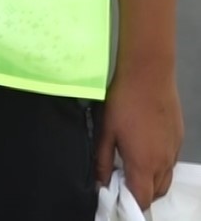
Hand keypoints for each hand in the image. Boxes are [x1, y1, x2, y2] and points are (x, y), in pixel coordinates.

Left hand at [96, 64, 183, 208]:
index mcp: (144, 163)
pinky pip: (171, 163)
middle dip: (139, 194)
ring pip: (165, 179)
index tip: (116, 196)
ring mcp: (174, 151)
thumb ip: (102, 160)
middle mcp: (164, 162)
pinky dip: (159, 167)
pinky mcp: (179, 140)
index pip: (142, 198)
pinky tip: (143, 151)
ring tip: (130, 167)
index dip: (129, 202)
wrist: (149, 76)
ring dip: (150, 181)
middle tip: (120, 181)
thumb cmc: (123, 103)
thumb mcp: (106, 132)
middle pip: (156, 192)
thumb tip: (100, 182)